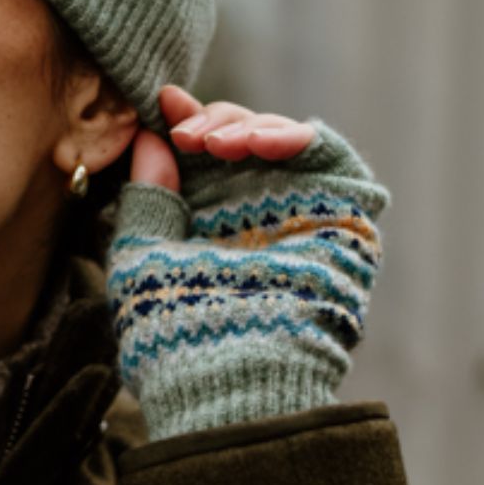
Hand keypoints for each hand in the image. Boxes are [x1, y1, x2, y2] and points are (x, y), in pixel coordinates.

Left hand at [104, 94, 388, 437]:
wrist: (226, 382)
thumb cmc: (173, 336)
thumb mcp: (141, 258)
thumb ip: (147, 198)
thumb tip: (147, 137)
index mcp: (208, 225)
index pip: (203, 157)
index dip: (185, 122)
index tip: (162, 102)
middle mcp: (255, 216)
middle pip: (244, 138)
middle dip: (215, 122)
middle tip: (187, 133)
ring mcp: (299, 215)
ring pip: (285, 138)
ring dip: (249, 125)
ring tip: (216, 143)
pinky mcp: (341, 220)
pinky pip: (330, 156)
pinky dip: (296, 136)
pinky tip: (258, 143)